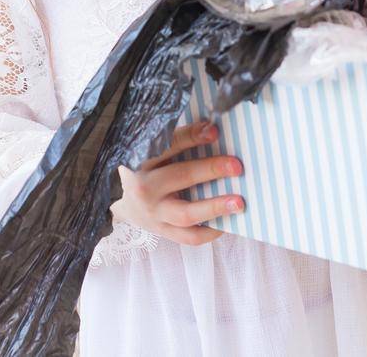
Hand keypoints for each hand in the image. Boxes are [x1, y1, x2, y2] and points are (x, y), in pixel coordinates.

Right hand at [111, 119, 244, 246]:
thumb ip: (179, 140)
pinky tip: (226, 224)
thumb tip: (212, 129)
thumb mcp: (154, 152)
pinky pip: (189, 236)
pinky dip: (210, 232)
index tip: (214, 131)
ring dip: (214, 207)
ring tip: (238, 203)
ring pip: (186, 213)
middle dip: (210, 170)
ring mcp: (154, 213)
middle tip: (237, 166)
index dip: (192, 137)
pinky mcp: (163, 232)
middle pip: (181, 176)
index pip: (169, 145)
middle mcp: (145, 187)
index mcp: (142, 160)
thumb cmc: (149, 171)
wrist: (128, 204)